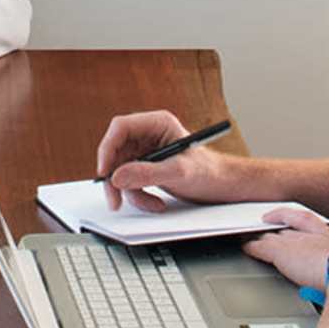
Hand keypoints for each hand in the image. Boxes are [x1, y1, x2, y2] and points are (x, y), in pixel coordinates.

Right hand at [97, 112, 248, 205]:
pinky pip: (129, 182)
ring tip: (152, 204)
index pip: (121, 128)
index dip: (108, 148)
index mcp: (157, 123)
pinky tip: (156, 203)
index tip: (105, 172)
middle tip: (115, 198)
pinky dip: (138, 196)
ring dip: (131, 192)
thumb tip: (117, 176)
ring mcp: (146, 152)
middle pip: (115, 151)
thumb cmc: (209, 172)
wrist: (222, 187)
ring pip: (120, 170)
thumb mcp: (178, 173)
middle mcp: (148, 135)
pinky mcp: (146, 168)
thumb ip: (147, 173)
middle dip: (116, 178)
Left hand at [242, 208, 328, 288]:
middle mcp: (308, 234)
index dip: (285, 216)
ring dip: (260, 239)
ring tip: (249, 239)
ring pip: (270, 236)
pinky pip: (259, 247)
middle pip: (284, 229)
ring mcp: (293, 241)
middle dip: (272, 231)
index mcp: (326, 234)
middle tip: (261, 231)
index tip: (274, 216)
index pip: (301, 218)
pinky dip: (251, 248)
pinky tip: (246, 249)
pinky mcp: (280, 252)